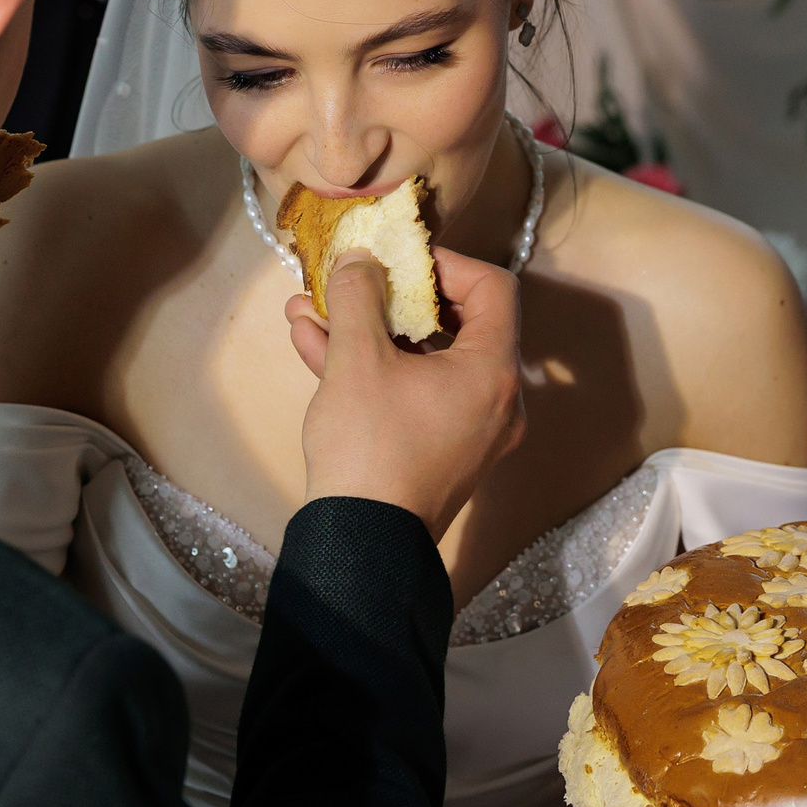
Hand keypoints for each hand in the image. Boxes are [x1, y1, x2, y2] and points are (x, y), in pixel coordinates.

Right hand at [286, 247, 525, 541]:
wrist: (360, 546)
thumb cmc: (370, 446)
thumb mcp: (358, 359)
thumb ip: (359, 296)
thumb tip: (360, 259)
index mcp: (494, 371)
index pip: (494, 289)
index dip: (447, 264)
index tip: (400, 260)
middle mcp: (497, 401)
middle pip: (455, 325)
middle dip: (390, 298)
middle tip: (353, 281)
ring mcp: (470, 432)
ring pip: (422, 362)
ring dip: (367, 332)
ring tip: (309, 310)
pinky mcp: (440, 455)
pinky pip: (413, 396)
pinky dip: (372, 371)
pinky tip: (312, 345)